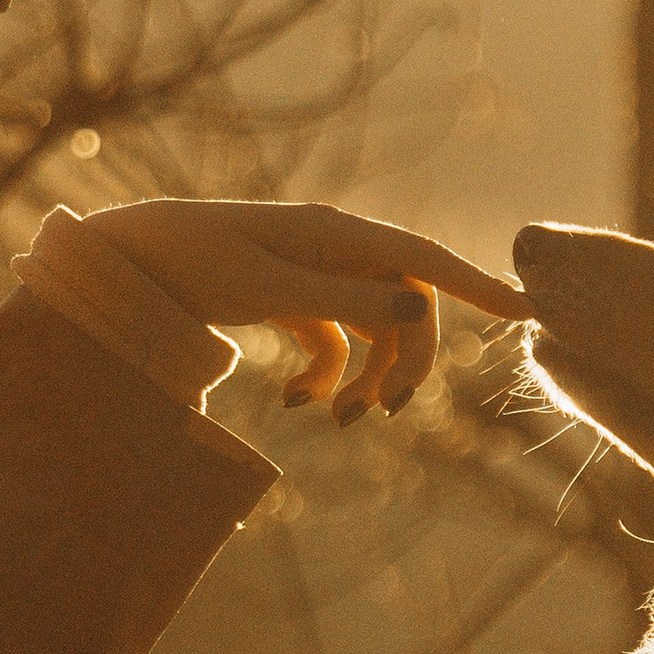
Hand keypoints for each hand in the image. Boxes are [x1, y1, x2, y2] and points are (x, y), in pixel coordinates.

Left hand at [83, 198, 527, 424]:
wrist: (127, 262)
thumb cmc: (191, 263)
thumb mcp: (266, 286)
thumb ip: (342, 299)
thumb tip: (416, 307)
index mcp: (332, 233)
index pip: (422, 258)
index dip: (475, 285)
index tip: (526, 309)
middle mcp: (333, 250)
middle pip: (404, 307)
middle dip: (404, 361)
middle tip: (385, 412)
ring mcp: (313, 276)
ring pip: (373, 331)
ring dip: (367, 378)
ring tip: (339, 420)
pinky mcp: (290, 301)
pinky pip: (333, 342)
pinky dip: (325, 376)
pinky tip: (294, 402)